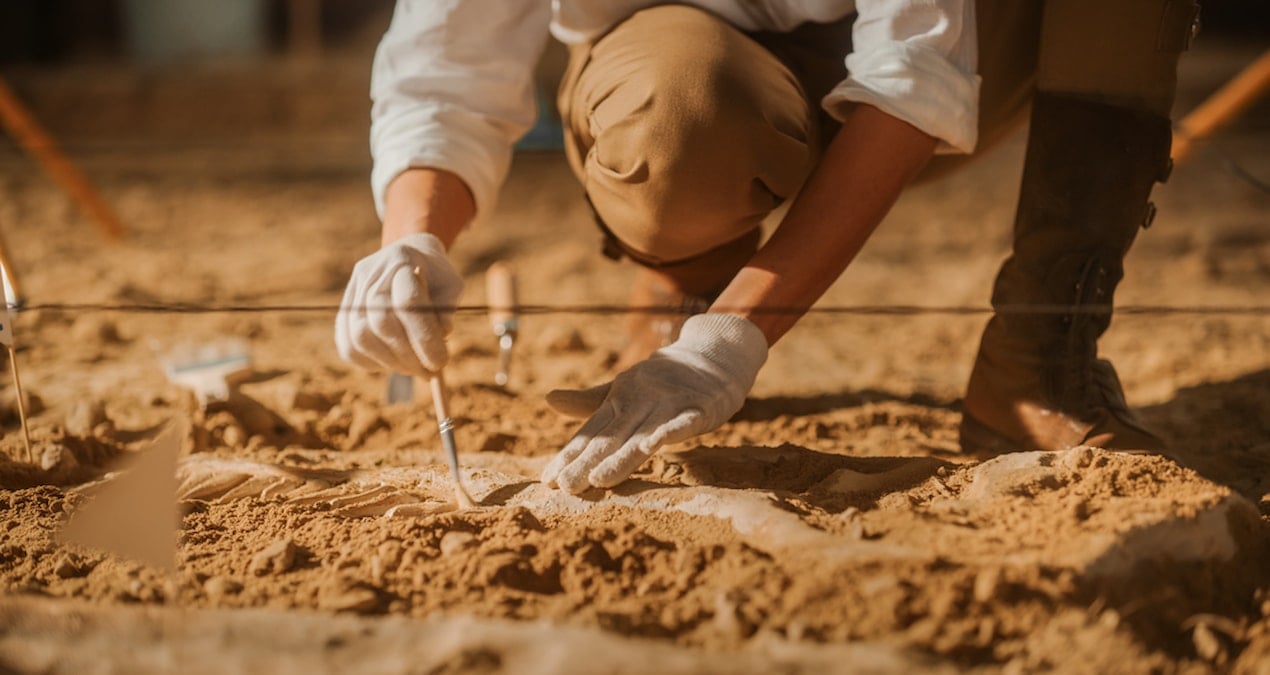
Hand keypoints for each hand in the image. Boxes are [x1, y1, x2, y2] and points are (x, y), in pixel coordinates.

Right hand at [334, 232, 463, 375]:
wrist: (411, 256)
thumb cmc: (436, 275)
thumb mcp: (451, 286)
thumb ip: (446, 310)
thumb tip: (441, 337)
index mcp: (401, 260)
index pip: (407, 303)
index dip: (424, 337)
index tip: (440, 362)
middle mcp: (371, 273)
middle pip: (381, 322)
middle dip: (407, 355)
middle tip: (428, 372)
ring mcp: (353, 291)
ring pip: (360, 337)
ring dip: (390, 362)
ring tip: (413, 369)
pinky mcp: (344, 310)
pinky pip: (348, 346)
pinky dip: (370, 362)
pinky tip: (391, 362)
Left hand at [541, 314, 767, 493]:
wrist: (713, 352)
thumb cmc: (664, 378)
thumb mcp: (624, 388)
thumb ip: (589, 401)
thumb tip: (547, 399)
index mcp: (620, 399)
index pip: (591, 432)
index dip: (570, 455)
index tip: (548, 480)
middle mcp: (640, 400)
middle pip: (612, 437)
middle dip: (588, 463)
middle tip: (565, 487)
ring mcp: (669, 402)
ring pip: (642, 435)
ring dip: (621, 457)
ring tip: (598, 479)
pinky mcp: (699, 406)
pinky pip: (683, 421)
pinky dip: (669, 432)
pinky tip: (652, 447)